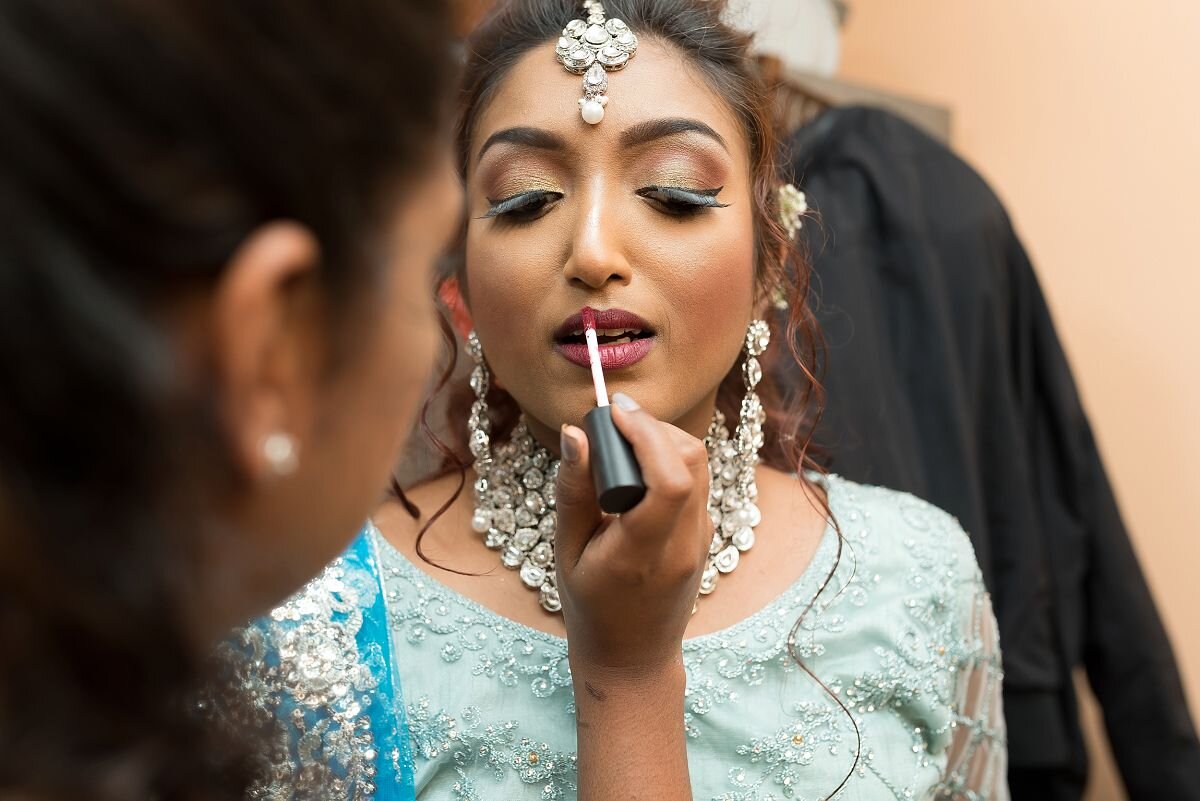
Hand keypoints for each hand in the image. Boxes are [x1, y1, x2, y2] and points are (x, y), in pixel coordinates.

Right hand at [555, 392, 710, 675]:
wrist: (633, 657)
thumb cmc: (590, 608)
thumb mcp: (567, 551)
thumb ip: (573, 491)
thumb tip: (575, 433)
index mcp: (644, 552)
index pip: (669, 478)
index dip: (647, 432)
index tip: (613, 411)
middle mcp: (684, 544)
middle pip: (692, 460)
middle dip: (654, 427)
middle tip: (614, 420)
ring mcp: (702, 541)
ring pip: (700, 465)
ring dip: (665, 440)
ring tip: (624, 440)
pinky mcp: (706, 536)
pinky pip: (698, 483)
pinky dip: (671, 461)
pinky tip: (638, 470)